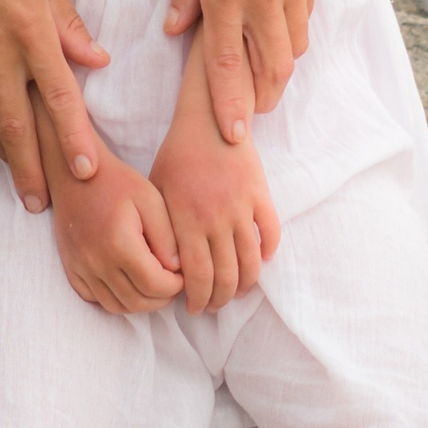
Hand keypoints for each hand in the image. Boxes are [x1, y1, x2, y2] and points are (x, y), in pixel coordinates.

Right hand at [0, 0, 106, 212]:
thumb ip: (69, 23)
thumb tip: (97, 59)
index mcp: (30, 28)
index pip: (58, 97)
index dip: (73, 139)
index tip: (87, 173)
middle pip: (15, 125)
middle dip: (31, 170)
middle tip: (42, 204)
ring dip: (3, 155)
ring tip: (20, 182)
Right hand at [53, 156, 183, 316]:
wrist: (74, 175)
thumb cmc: (117, 182)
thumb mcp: (151, 200)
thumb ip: (167, 237)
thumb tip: (178, 269)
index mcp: (119, 243)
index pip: (154, 285)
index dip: (175, 287)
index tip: (184, 275)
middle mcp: (96, 261)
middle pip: (137, 302)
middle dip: (162, 299)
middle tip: (173, 283)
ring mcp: (81, 268)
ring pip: (117, 306)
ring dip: (141, 303)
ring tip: (155, 285)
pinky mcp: (72, 269)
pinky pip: (96, 300)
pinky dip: (117, 299)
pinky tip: (130, 283)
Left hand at [148, 123, 278, 312]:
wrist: (209, 119)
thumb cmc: (176, 155)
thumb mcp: (157, 192)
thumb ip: (162, 231)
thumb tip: (167, 270)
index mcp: (187, 221)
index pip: (196, 277)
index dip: (197, 299)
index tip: (193, 307)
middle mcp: (215, 218)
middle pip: (225, 277)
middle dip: (219, 300)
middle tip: (214, 306)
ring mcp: (241, 208)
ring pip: (251, 262)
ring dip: (244, 284)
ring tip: (236, 292)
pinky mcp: (261, 195)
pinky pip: (271, 233)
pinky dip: (268, 253)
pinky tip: (260, 262)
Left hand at [163, 0, 320, 143]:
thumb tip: (177, 29)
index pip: (229, 62)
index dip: (230, 104)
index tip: (232, 136)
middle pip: (272, 67)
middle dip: (260, 99)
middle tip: (245, 115)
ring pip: (295, 47)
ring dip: (279, 71)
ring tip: (262, 83)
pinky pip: (306, 16)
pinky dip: (293, 35)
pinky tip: (278, 34)